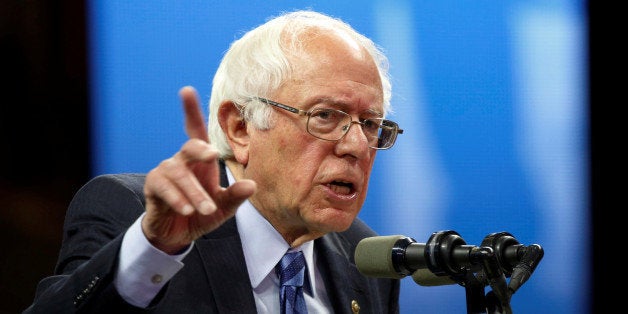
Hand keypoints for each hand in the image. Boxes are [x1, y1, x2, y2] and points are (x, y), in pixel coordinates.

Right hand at [142, 86, 255, 253]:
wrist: (177, 234)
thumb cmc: (202, 213)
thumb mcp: (223, 208)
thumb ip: (235, 197)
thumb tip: (252, 185)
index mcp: (200, 160)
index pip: (195, 130)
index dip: (191, 111)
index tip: (186, 90)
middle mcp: (182, 161)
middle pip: (189, 146)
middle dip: (200, 149)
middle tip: (213, 156)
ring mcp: (165, 173)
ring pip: (179, 174)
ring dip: (194, 192)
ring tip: (206, 209)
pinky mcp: (153, 188)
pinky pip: (164, 188)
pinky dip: (178, 199)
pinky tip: (188, 210)